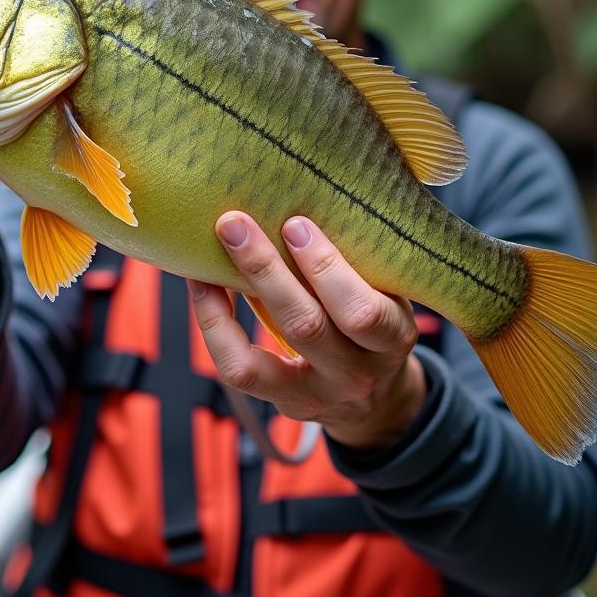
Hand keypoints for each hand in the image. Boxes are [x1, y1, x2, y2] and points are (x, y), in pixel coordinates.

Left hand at [189, 212, 426, 450]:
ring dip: (227, 298)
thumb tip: (302, 193)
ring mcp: (314, 396)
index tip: (297, 223)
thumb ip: (360, 260)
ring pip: (259, 358)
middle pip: (306, 326)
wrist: (376, 399)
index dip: (327, 268)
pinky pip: (236, 368)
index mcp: (393, 339)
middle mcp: (355, 374)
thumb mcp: (388, 295)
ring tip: (214, 250)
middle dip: (266, 270)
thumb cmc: (376, 320)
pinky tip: (203, 284)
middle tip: (235, 223)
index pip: (363, 312)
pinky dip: (213, 324)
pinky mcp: (280, 403)